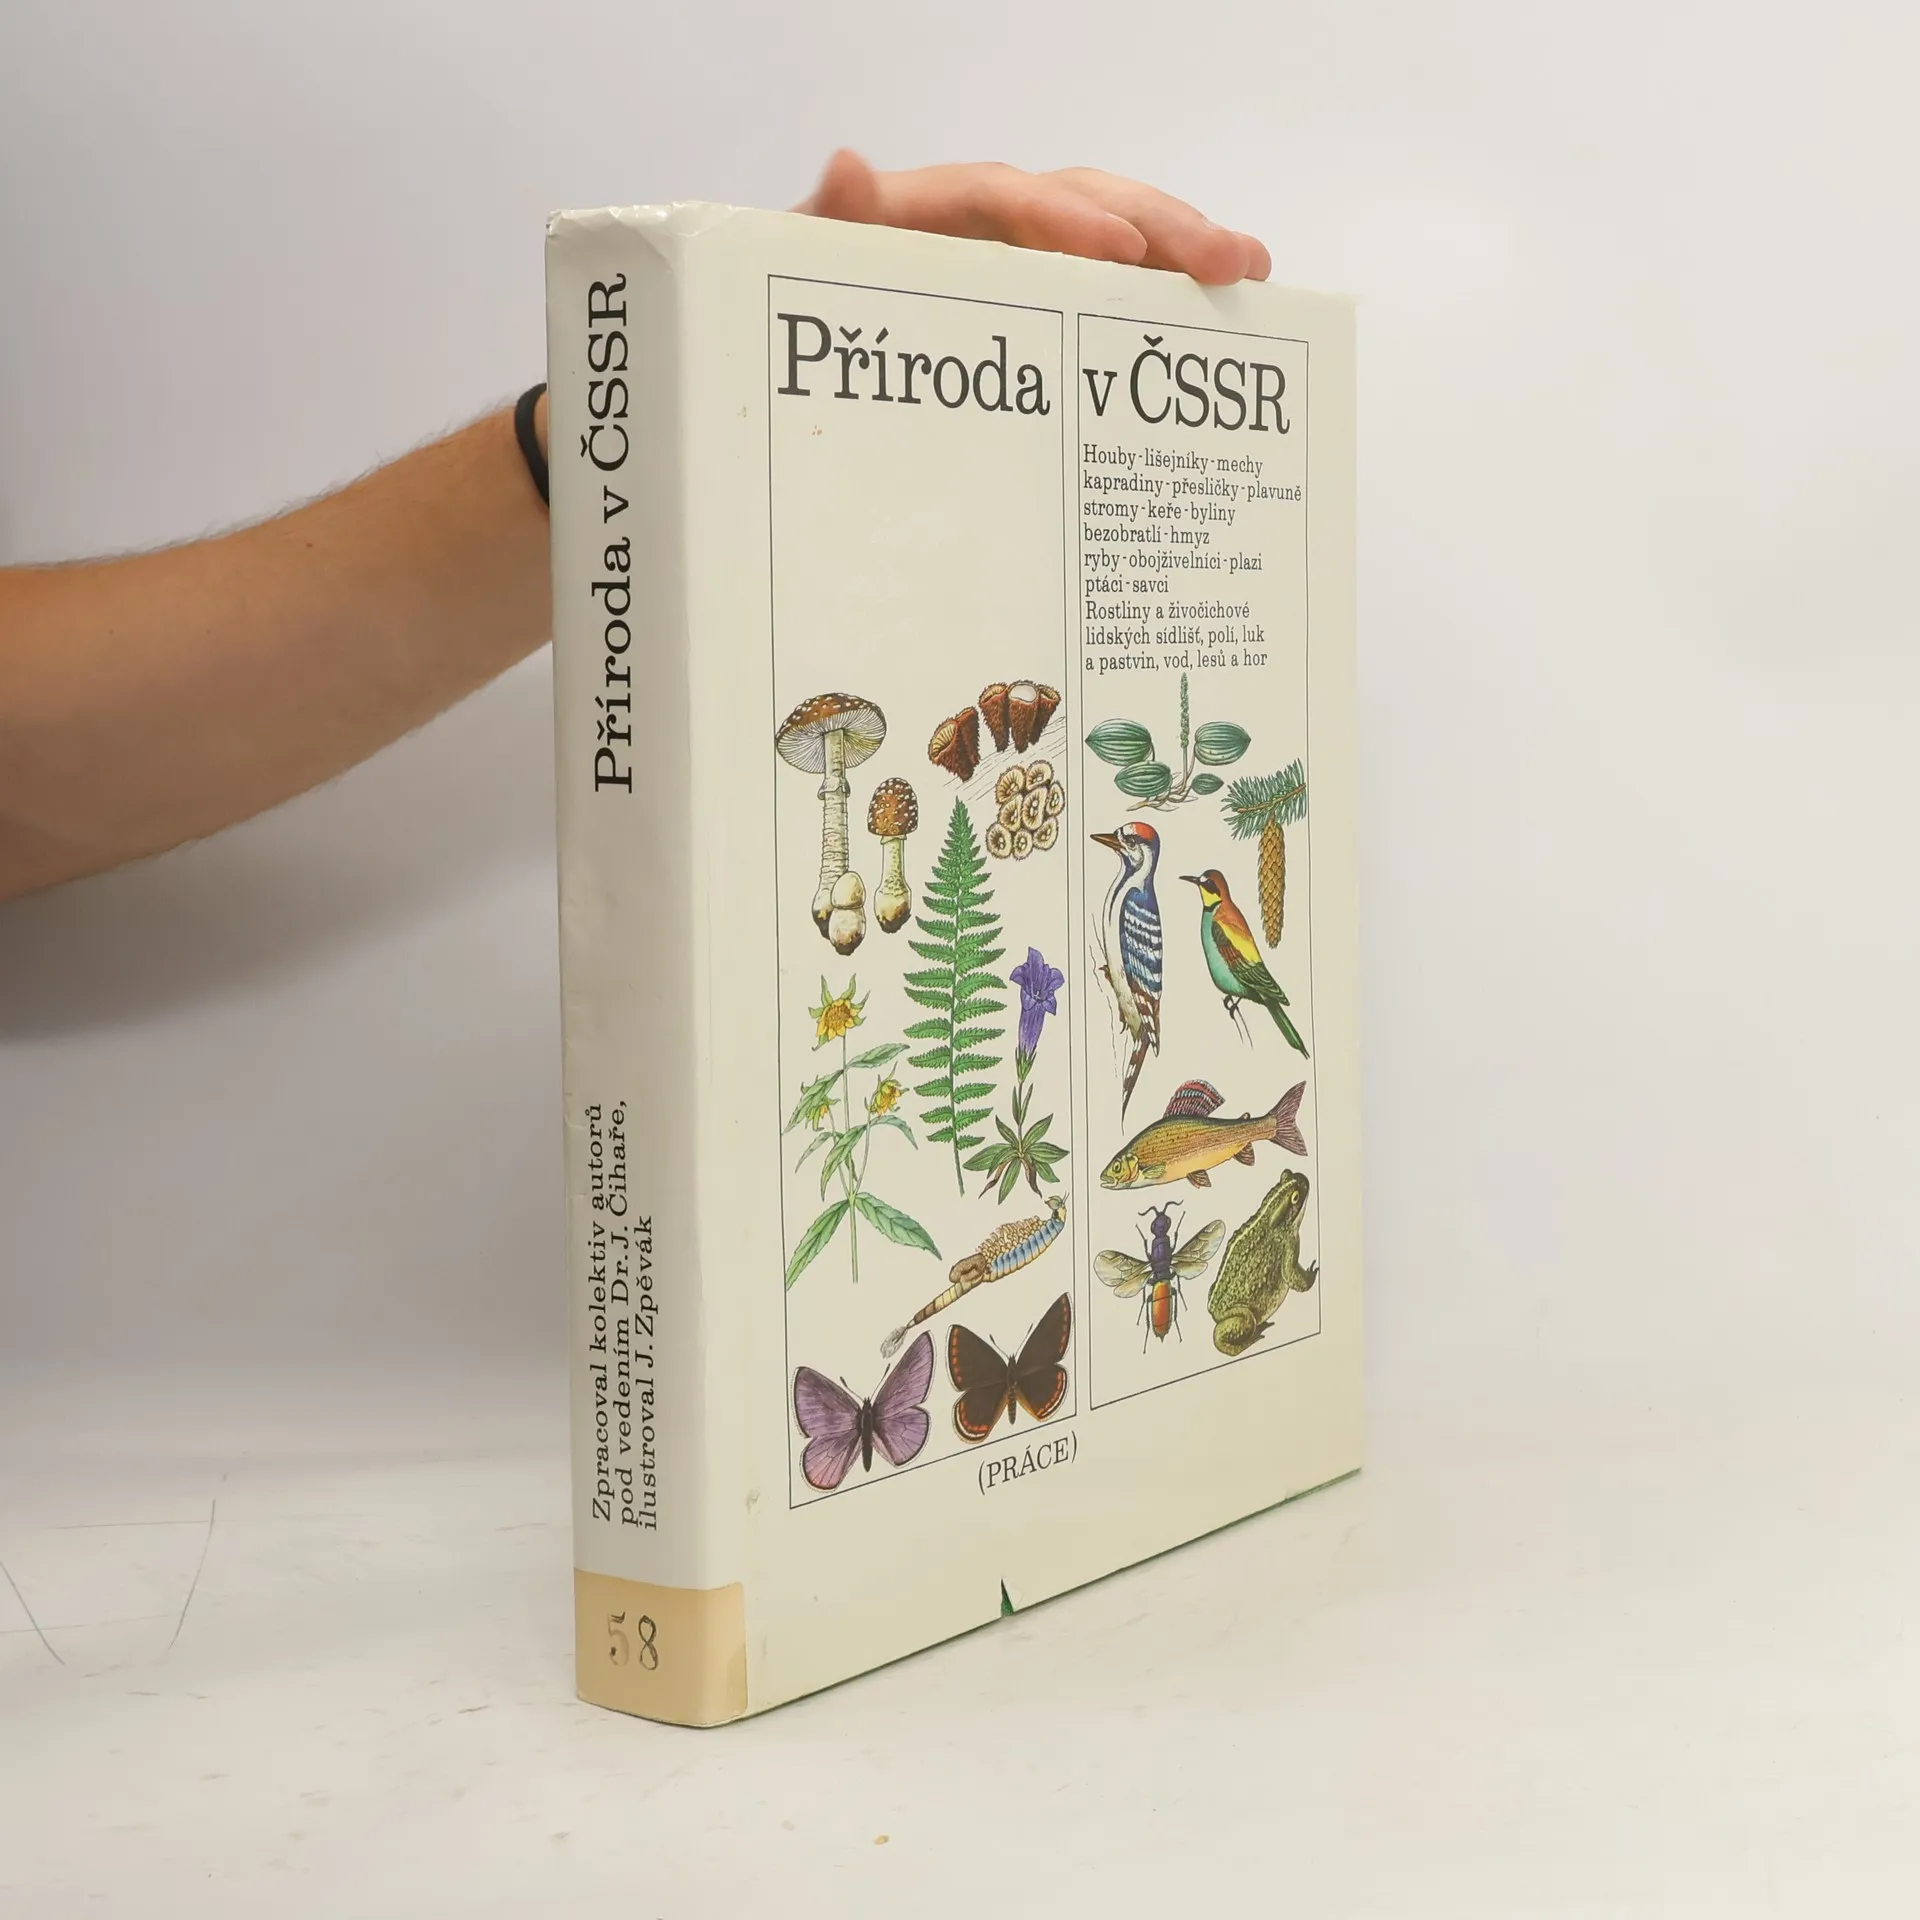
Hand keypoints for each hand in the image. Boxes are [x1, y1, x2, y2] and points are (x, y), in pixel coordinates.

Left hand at [797, 149, 1270, 286]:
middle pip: (1083, 205)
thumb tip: (848, 166)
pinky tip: (1226, 314)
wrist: (796, 364)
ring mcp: (1020, 267)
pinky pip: (1110, 293)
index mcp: (929, 215)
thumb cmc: (799, 317)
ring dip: (1183, 253)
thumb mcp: (798, 276)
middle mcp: (985, 229)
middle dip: (1159, 228)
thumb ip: (826, 228)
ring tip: (1247, 274)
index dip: (1066, 219)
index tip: (1121, 251)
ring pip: (1111, 242)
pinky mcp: (1040, 309)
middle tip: (1225, 262)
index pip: (1006, 196)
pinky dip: (1167, 298)